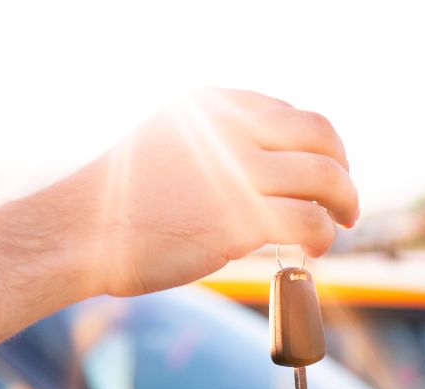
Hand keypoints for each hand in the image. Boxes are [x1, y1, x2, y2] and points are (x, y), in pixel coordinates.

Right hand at [28, 87, 358, 297]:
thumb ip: (218, 146)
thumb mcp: (169, 144)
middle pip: (320, 136)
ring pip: (325, 178)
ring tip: (338, 225)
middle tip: (344, 200)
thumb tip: (271, 169)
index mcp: (214, 103)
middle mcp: (231, 126)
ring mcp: (238, 169)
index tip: (321, 172)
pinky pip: (309, 221)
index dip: (317, 146)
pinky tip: (314, 249)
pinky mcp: (241, 217)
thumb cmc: (118, 202)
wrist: (80, 233)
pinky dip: (323, 236)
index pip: (291, 115)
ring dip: (343, 204)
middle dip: (341, 168)